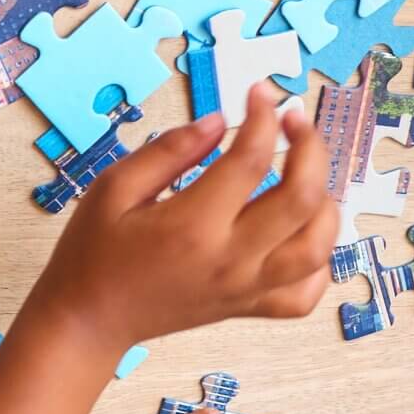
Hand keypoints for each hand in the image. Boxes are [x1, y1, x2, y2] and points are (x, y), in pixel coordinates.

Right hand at [18, 84, 336, 355]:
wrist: (87, 319)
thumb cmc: (93, 254)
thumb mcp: (113, 189)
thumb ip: (167, 151)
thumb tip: (217, 121)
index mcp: (191, 226)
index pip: (249, 160)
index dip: (261, 116)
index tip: (258, 93)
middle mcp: (230, 259)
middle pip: (303, 199)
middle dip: (310, 147)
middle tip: (292, 121)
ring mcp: (245, 288)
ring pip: (319, 245)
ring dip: (325, 200)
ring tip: (305, 173)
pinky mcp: (248, 306)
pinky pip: (306, 292)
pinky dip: (320, 260)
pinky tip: (302, 232)